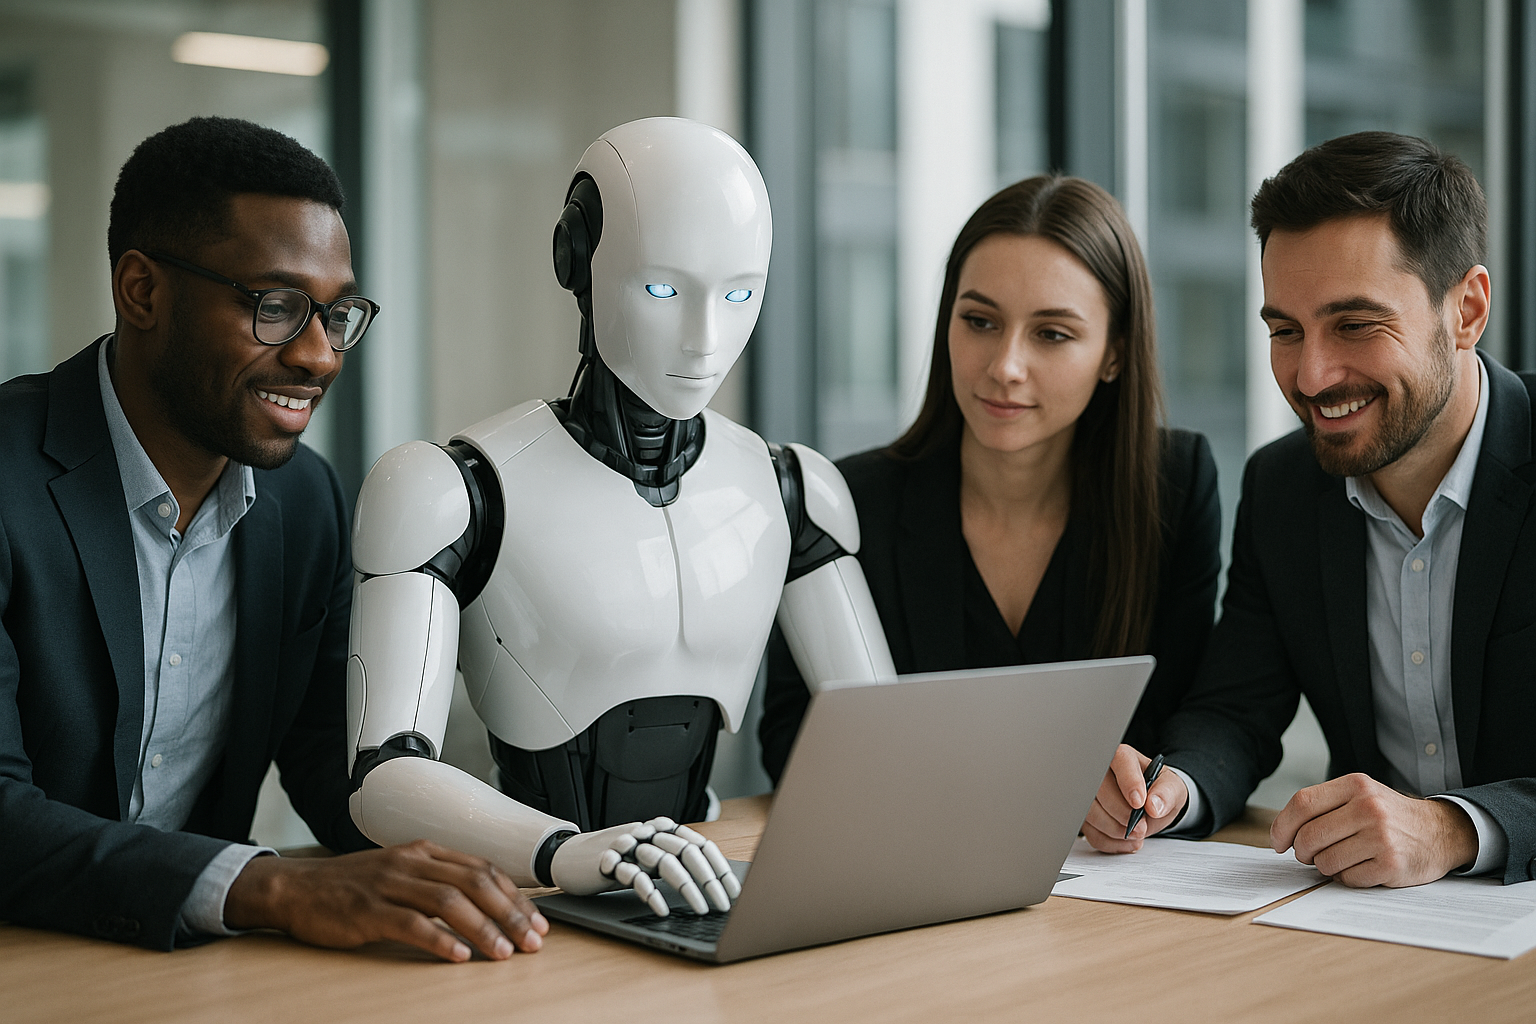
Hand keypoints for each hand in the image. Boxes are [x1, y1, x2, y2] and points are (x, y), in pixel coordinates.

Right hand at [224, 839, 548, 960]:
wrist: (296, 888)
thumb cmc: (351, 886)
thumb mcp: (401, 873)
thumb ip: (438, 883)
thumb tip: (487, 905)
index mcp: (424, 852)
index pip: (483, 869)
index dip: (515, 896)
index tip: (536, 922)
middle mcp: (412, 863)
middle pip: (474, 882)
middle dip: (509, 913)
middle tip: (531, 941)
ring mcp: (389, 884)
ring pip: (449, 901)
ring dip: (482, 928)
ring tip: (502, 952)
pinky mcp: (367, 910)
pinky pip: (410, 923)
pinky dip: (439, 939)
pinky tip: (457, 955)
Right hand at [551, 817, 739, 915]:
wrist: (568, 857)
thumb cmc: (616, 861)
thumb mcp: (648, 858)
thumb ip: (674, 862)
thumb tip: (713, 885)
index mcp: (662, 829)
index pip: (700, 844)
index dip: (719, 868)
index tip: (733, 892)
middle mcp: (648, 832)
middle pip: (687, 851)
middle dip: (709, 881)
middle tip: (722, 906)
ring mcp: (628, 845)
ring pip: (665, 862)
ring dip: (687, 888)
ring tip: (701, 910)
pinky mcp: (608, 862)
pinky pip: (634, 876)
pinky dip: (651, 894)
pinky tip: (662, 909)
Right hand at [1081, 744, 1188, 852]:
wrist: (1151, 804)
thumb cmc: (1158, 790)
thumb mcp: (1172, 788)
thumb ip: (1167, 794)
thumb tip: (1154, 805)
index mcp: (1123, 757)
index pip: (1119, 760)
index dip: (1128, 782)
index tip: (1139, 803)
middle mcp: (1101, 771)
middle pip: (1099, 788)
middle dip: (1122, 814)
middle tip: (1141, 827)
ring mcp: (1089, 793)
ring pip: (1090, 812)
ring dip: (1115, 830)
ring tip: (1137, 834)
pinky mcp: (1086, 814)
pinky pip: (1090, 831)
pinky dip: (1110, 842)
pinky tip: (1126, 840)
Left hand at [1270, 774, 1477, 886]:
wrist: (1440, 832)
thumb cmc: (1389, 815)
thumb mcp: (1360, 795)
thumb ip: (1324, 806)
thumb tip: (1283, 834)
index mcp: (1356, 785)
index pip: (1302, 803)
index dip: (1282, 825)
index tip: (1277, 841)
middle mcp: (1369, 807)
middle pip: (1309, 836)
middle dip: (1301, 852)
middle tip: (1308, 855)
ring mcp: (1381, 836)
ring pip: (1325, 861)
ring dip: (1325, 866)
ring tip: (1342, 858)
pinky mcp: (1391, 864)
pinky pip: (1347, 879)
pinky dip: (1347, 878)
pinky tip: (1361, 868)